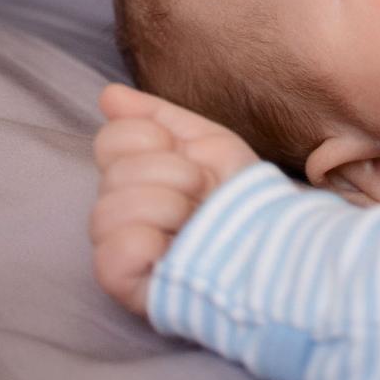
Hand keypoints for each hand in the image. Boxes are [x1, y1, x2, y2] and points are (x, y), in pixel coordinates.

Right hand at [90, 82, 258, 316]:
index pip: (110, 138)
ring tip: (194, 220)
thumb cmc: (238, 194)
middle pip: (114, 173)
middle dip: (174, 175)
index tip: (190, 157)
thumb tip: (108, 94)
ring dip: (167, 207)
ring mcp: (117, 250)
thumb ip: (156, 116)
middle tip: (201, 193)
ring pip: (107, 212)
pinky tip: (173, 249)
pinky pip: (110, 255)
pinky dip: (147, 244)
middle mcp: (116, 210)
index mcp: (132, 174)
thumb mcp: (205, 143)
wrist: (271, 238)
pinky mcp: (123, 284)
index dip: (152, 139)